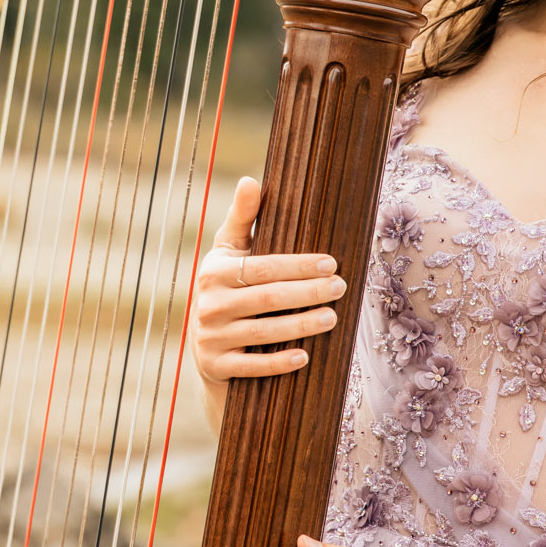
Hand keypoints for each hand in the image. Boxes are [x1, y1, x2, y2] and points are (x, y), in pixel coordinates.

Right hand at [189, 177, 345, 411]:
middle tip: (340, 287)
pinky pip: (251, 366)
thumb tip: (250, 180)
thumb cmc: (227, 288)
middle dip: (307, 292)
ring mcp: (211, 338)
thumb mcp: (228, 252)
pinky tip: (305, 356)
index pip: (262, 267)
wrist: (205, 347)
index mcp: (214, 272)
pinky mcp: (216, 366)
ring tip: (333, 317)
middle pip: (266, 298)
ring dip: (301, 325)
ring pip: (262, 332)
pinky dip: (278, 362)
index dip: (298, 266)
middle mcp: (208, 304)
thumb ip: (242, 218)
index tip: (331, 263)